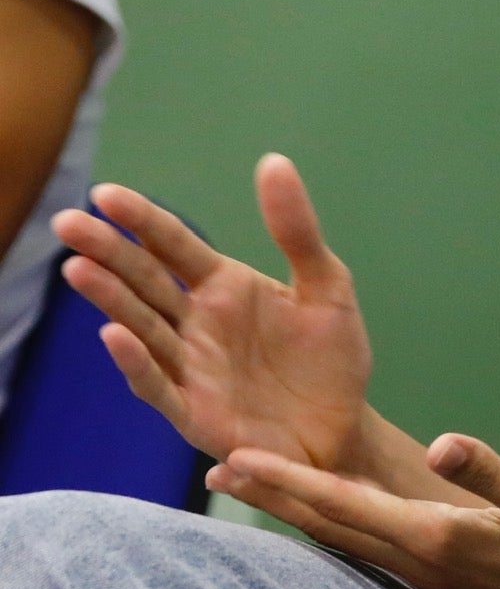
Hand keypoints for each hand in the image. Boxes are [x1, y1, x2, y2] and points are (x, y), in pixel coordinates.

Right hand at [53, 156, 373, 473]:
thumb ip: (296, 230)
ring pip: (141, 327)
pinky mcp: (194, 412)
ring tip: (79, 269)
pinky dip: (136, 362)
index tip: (105, 193)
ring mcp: (191, 367)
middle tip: (67, 222)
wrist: (345, 427)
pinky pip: (159, 385)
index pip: (173, 245)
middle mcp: (196, 323)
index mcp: (224, 286)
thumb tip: (273, 161)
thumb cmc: (332, 356)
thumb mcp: (326, 285)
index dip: (142, 220)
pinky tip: (115, 335)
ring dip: (110, 300)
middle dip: (106, 252)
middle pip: (143, 281)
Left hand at [207, 435, 499, 588]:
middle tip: (218, 471)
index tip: (233, 460)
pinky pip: (377, 544)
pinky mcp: (451, 573)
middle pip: (331, 525)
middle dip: (276, 497)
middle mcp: (420, 561)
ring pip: (349, 538)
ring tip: (264, 490)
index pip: (342, 504)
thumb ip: (491, 474)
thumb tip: (442, 446)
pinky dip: (343, 522)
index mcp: (433, 539)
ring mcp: (434, 573)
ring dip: (303, 512)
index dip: (287, 481)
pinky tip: (342, 516)